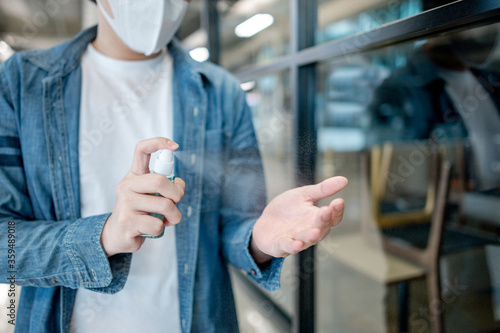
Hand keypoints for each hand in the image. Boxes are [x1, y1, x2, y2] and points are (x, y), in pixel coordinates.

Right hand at [101, 137, 185, 256]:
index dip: (158, 142)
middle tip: (176, 203)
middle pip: (160, 181)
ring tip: (167, 220)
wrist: (117, 235)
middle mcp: (126, 186)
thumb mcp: (152, 195)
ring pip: (165, 205)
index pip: (142, 150)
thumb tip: (179, 185)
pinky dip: (162, 229)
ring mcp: (125, 204)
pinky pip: (157, 224)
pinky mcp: (127, 222)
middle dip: (177, 195)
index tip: (175, 146)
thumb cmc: (140, 213)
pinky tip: (152, 229)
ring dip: (174, 216)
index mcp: (134, 175)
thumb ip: (167, 187)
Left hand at [250, 177, 346, 261]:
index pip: (332, 217)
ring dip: (310, 237)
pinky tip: (297, 244)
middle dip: (323, 221)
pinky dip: (292, 246)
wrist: (265, 222)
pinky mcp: (280, 246)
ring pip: (306, 240)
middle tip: (325, 211)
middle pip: (321, 229)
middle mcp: (310, 232)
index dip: (337, 211)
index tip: (339, 201)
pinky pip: (287, 247)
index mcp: (318, 219)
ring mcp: (296, 240)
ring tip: (314, 232)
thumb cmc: (288, 209)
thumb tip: (345, 180)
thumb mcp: (304, 195)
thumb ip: (322, 189)